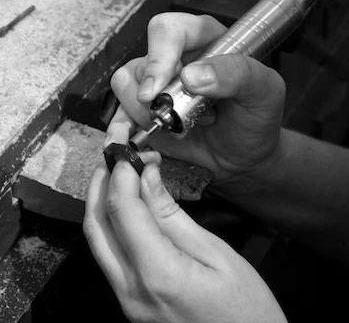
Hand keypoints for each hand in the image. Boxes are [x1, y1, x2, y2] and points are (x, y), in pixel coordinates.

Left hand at [84, 159, 285, 322]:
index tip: (129, 150)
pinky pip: (108, 257)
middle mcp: (131, 291)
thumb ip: (173, 215)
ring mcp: (126, 302)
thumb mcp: (217, 253)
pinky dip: (111, 224)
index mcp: (158, 274)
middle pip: (97, 226)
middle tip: (114, 155)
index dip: (121, 174)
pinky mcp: (130, 304)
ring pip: (97, 242)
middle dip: (101, 183)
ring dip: (101, 202)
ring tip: (116, 173)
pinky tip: (125, 206)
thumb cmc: (246, 308)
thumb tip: (147, 177)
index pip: (123, 210)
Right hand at [108, 13, 285, 185]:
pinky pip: (120, 110)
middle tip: (176, 117)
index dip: (158, 57)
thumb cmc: (256, 117)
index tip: (158, 90)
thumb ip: (236, 74)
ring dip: (147, 114)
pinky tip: (154, 137)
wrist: (245, 155)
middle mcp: (176, 55)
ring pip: (125, 84)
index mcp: (204, 38)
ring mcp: (157, 81)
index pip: (167, 30)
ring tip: (180, 127)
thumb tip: (190, 75)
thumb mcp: (264, 91)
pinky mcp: (144, 107)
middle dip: (154, 96)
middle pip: (141, 61)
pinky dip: (128, 128)